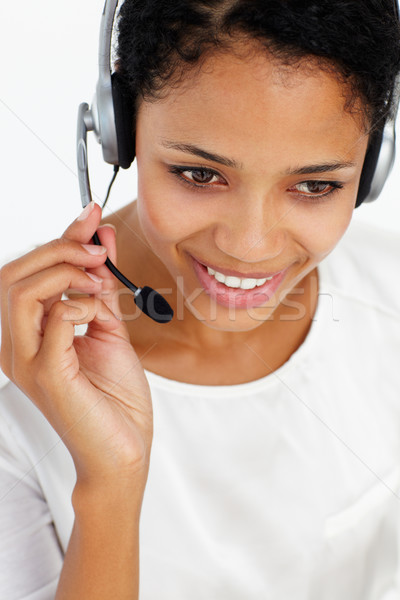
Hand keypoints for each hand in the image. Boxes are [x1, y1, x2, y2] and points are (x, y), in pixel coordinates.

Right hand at [0, 203, 152, 484]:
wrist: (124, 448)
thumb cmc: (114, 397)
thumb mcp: (108, 327)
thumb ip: (100, 286)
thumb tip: (100, 240)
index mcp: (28, 334)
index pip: (27, 273)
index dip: (60, 238)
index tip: (92, 217)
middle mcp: (17, 345)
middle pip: (14, 274)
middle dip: (60, 249)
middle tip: (99, 250)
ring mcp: (27, 361)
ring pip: (20, 290)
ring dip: (65, 271)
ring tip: (99, 278)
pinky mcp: (48, 375)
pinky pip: (51, 320)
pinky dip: (76, 303)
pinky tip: (96, 312)